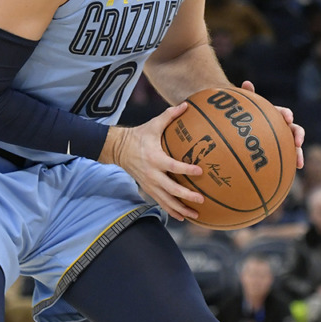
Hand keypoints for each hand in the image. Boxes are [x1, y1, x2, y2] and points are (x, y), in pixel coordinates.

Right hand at [100, 102, 204, 221]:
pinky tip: (182, 217)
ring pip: (166, 200)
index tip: (200, 171)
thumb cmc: (139, 135)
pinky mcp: (147, 188)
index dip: (186, 169)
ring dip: (180, 208)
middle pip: (171, 189)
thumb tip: (187, 105)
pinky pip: (160, 202)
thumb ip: (170, 115)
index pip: (173, 166)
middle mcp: (152, 173)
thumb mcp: (153, 124)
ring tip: (196, 215)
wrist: (118, 148)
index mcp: (155, 158)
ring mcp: (149, 183)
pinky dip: (171, 210)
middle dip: (186, 195)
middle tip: (201, 199)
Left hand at [241, 81, 303, 168]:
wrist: (247, 129)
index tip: (287, 117)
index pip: (283, 113)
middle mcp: (283, 127)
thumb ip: (248, 96)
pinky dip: (293, 163)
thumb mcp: (247, 108)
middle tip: (297, 141)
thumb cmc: (247, 116)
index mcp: (275, 115)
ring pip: (295, 146)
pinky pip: (289, 158)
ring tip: (299, 162)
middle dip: (298, 135)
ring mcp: (284, 140)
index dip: (286, 114)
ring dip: (299, 153)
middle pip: (294, 129)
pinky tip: (294, 170)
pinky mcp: (283, 152)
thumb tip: (246, 82)